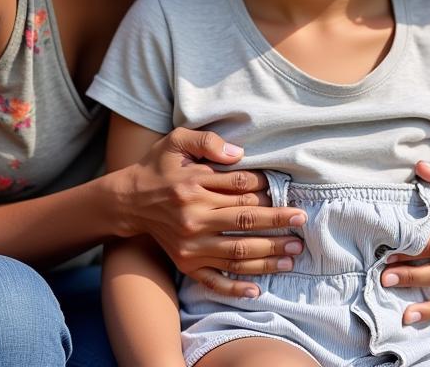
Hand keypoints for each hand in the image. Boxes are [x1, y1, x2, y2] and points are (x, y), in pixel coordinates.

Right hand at [110, 128, 306, 298]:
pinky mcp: (185, 264)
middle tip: (301, 222)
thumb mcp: (177, 141)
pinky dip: (235, 288)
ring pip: (236, 253)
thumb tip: (239, 153)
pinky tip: (257, 289)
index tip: (287, 192)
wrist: (128, 201)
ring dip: (268, 255)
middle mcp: (193, 218)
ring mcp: (189, 246)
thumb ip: (208, 142)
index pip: (240, 189)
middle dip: (277, 223)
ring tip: (292, 254)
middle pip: (244, 222)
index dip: (266, 190)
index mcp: (194, 186)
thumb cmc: (159, 166)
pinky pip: (213, 281)